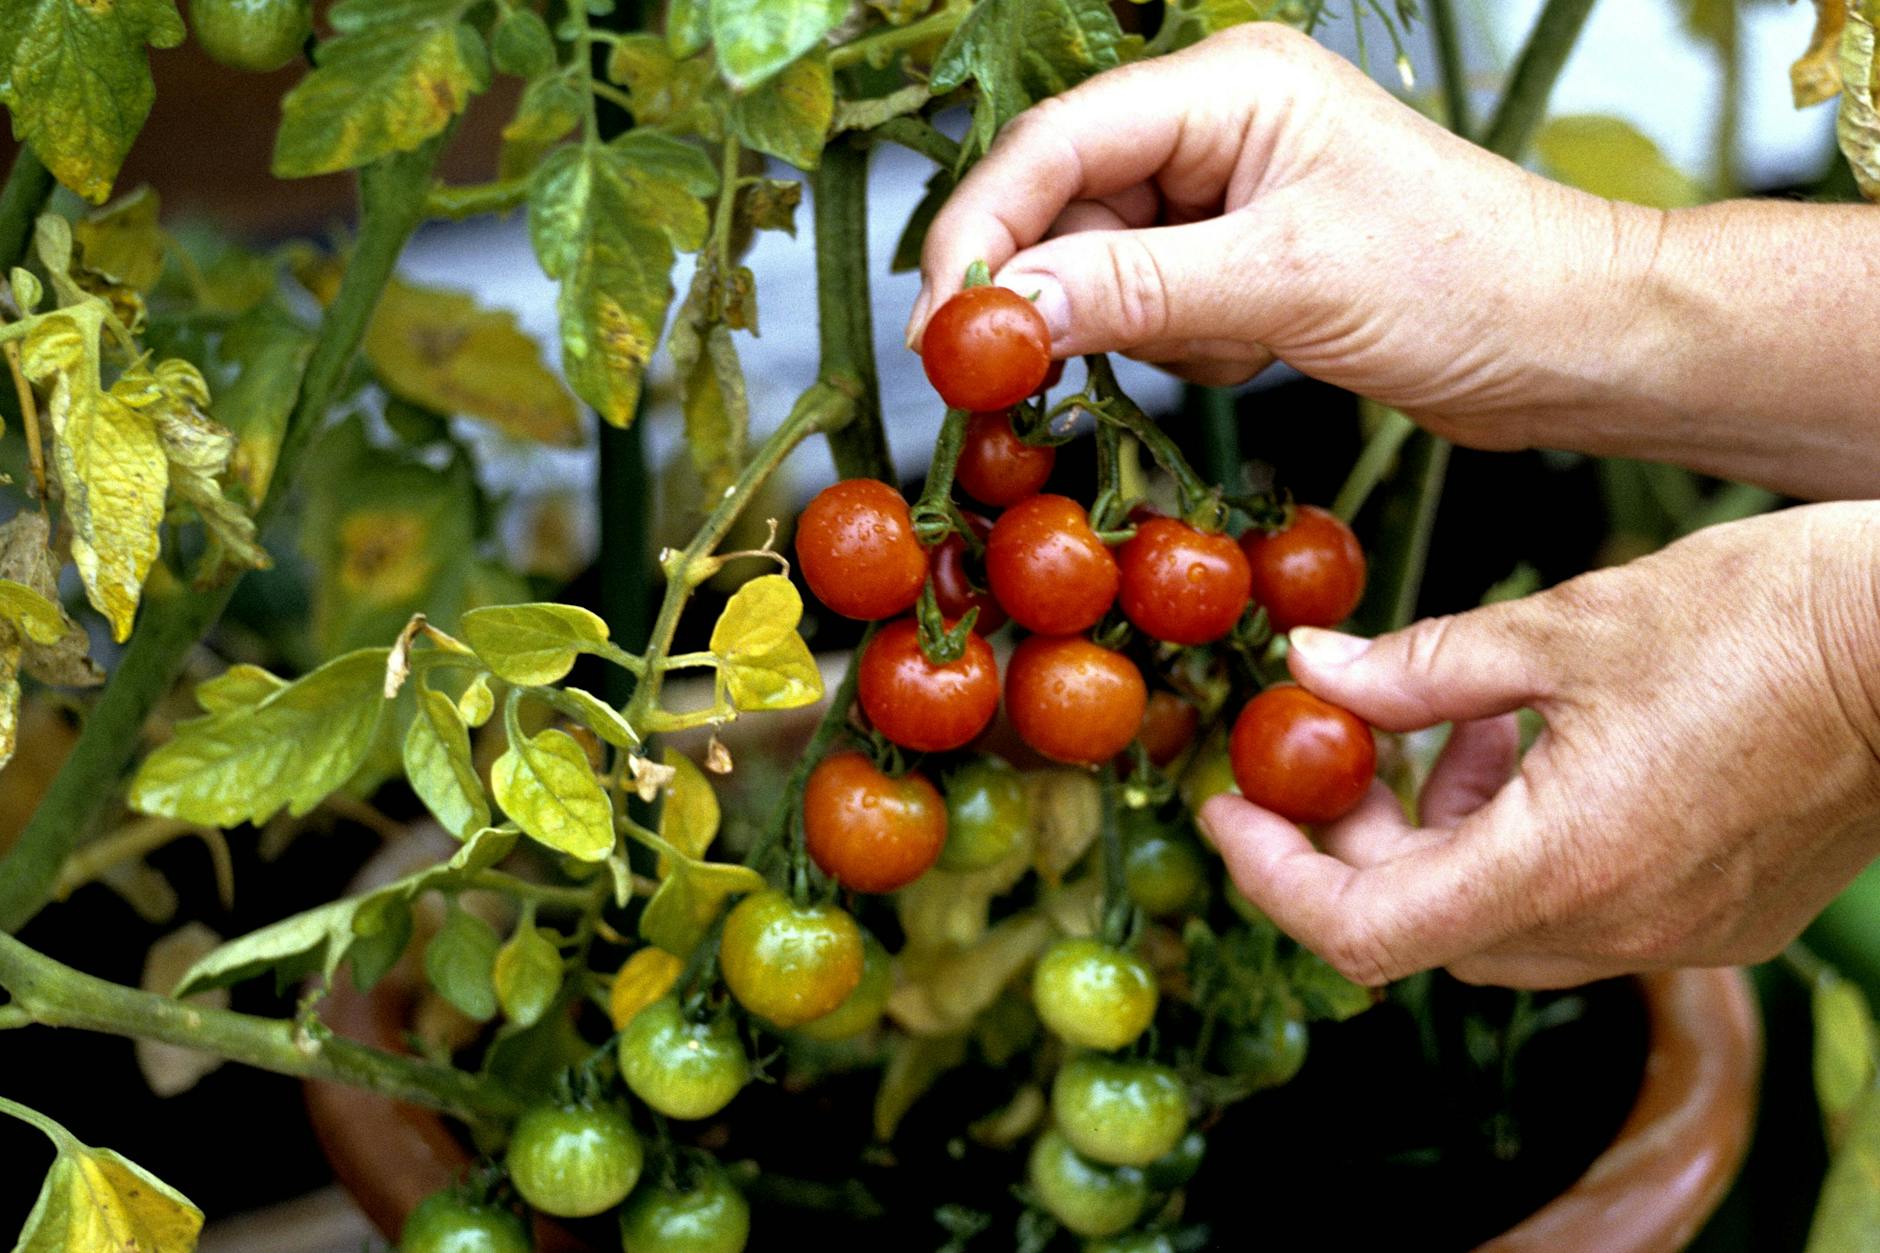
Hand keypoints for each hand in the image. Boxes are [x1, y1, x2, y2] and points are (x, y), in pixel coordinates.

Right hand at [907, 22, 1650, 453]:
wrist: (1569, 343)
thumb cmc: (1466, 280)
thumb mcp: (1286, 282)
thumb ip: (1132, 291)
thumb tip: (1001, 309)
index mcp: (1227, 87)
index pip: (1056, 146)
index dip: (983, 231)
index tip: (939, 326)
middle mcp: (1216, 127)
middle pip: (1065, 207)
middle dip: (1054, 293)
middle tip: (1010, 377)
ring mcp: (1229, 195)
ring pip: (1103, 268)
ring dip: (1138, 330)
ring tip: (1233, 347)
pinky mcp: (1243, 259)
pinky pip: (1153, 308)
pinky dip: (1182, 349)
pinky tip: (1255, 355)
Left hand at [1199, 502, 1879, 988]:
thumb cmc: (1767, 618)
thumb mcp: (1565, 626)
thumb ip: (1422, 668)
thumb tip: (1316, 672)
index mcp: (1565, 864)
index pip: (1362, 932)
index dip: (1273, 878)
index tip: (1229, 813)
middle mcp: (1620, 927)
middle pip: (1423, 930)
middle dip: (1356, 844)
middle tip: (1336, 749)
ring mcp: (1678, 934)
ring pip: (1497, 925)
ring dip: (1441, 840)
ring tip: (1455, 725)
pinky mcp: (1722, 918)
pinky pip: (1578, 913)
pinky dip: (1520, 847)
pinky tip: (1532, 749)